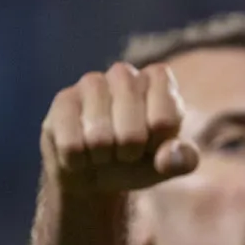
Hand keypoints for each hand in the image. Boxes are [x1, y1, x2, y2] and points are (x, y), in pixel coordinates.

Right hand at [42, 62, 199, 194]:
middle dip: (129, 153)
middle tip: (126, 150)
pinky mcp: (63, 100)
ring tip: (103, 150)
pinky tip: (80, 152)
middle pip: (132, 133)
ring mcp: (91, 83)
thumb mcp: (167, 164)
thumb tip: (168, 157)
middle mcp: (125, 73)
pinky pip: (72, 145)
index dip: (158, 142)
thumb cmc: (138, 160)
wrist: (93, 171)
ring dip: (103, 157)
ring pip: (99, 138)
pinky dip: (79, 161)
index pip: (166, 117)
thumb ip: (182, 160)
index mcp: (159, 81)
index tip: (153, 142)